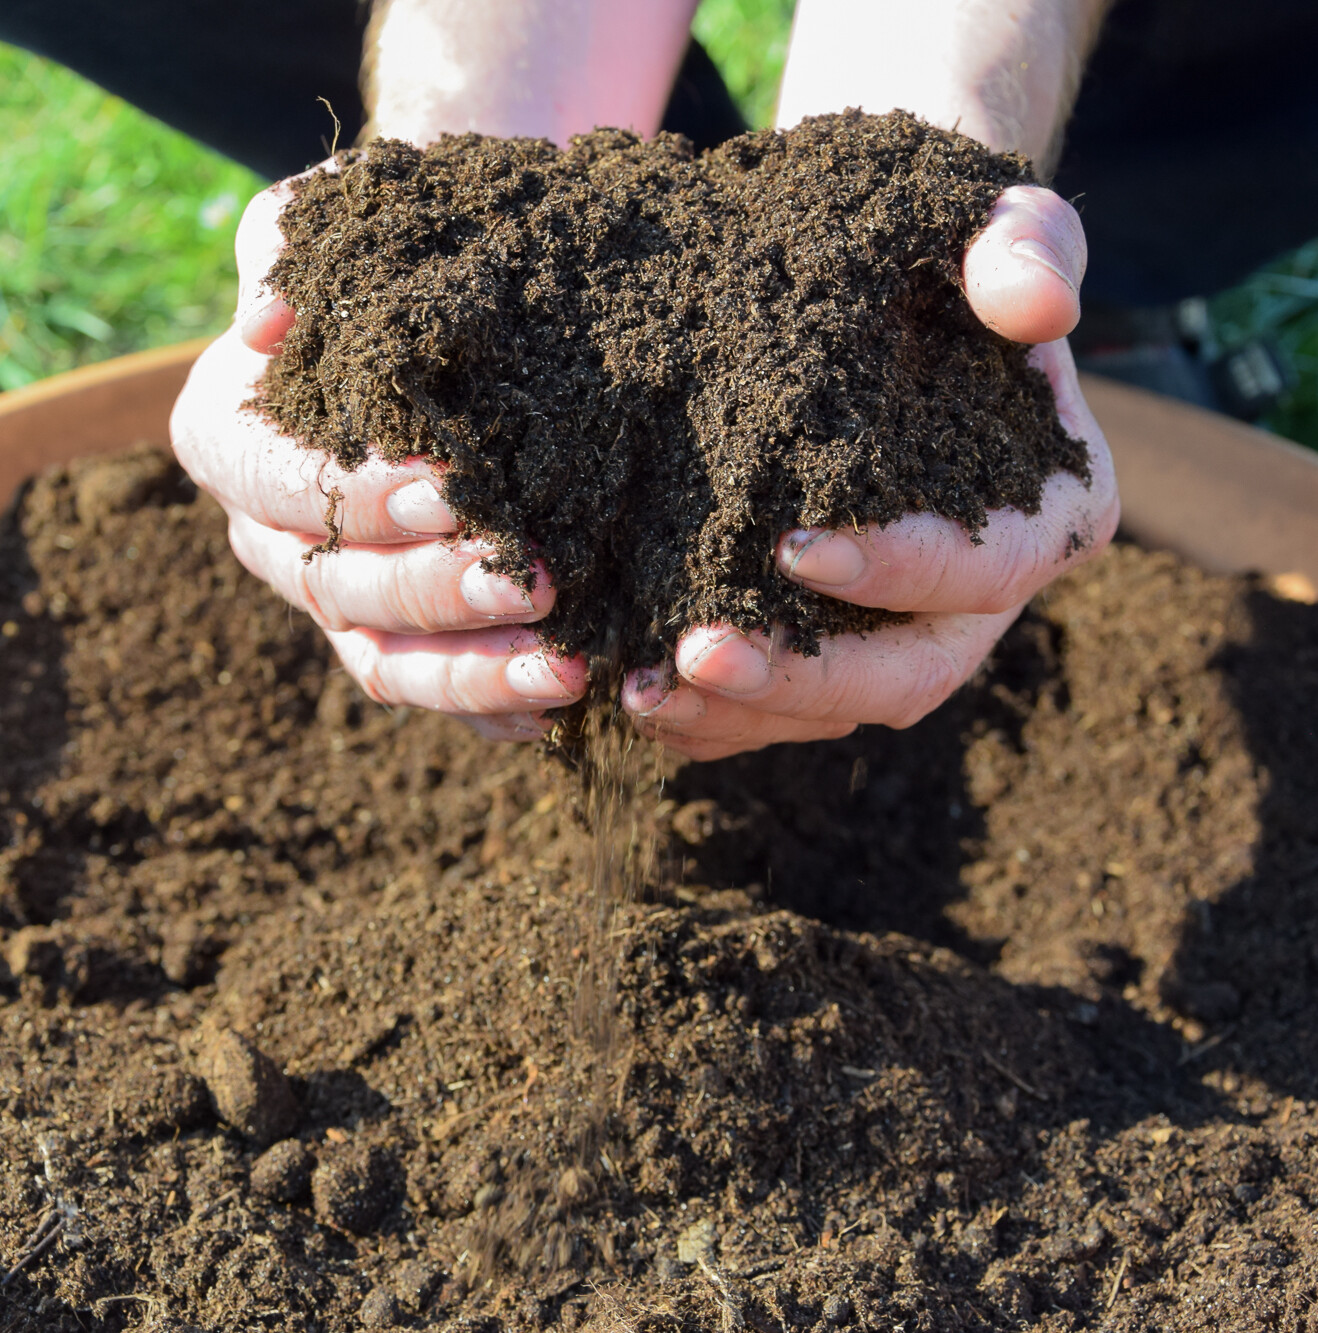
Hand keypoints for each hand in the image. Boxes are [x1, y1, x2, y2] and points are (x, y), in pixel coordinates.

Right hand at [170, 175, 588, 740]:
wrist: (447, 319)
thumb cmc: (387, 269)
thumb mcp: (332, 227)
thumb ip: (291, 254)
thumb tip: (267, 325)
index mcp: (231, 441)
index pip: (278, 483)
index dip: (360, 494)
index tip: (450, 488)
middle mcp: (275, 538)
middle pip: (341, 586)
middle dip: (439, 590)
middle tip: (534, 580)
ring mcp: (338, 599)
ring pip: (387, 662)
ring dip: (475, 673)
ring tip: (565, 669)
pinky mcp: (400, 637)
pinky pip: (435, 692)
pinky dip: (494, 707)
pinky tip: (562, 703)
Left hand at [622, 185, 1119, 760]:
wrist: (885, 296)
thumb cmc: (946, 258)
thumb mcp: (996, 226)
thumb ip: (1029, 249)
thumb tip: (1040, 308)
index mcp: (1046, 516)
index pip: (986, 567)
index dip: (900, 570)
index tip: (793, 547)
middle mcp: (977, 597)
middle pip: (908, 675)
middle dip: (804, 676)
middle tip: (697, 654)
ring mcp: (903, 631)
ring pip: (835, 708)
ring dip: (741, 711)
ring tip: (642, 690)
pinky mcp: (836, 643)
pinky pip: (781, 710)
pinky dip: (714, 718)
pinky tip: (634, 694)